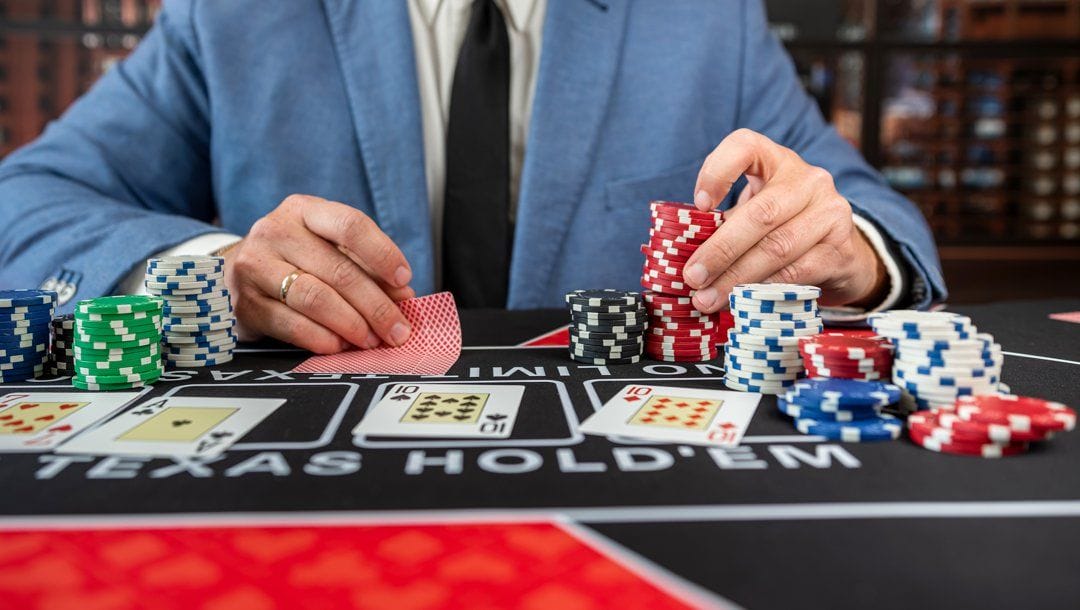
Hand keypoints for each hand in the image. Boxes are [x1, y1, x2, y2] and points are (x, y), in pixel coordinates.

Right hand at [222, 194, 415, 352]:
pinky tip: (339, 345)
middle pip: (338, 270)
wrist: (234, 273)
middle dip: (375, 305)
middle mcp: (276, 232)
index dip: (382, 254)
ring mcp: (255, 266)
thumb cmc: (295, 258)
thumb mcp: (330, 249)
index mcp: (304, 210)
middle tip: (396, 330)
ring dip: (351, 324)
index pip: (350, 225)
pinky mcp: (246, 303)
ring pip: (315, 298)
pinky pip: (291, 325)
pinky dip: (321, 339)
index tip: (404, 280)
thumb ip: (367, 268)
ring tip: (371, 340)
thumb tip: (403, 295)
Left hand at [682, 129, 886, 311]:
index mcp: (777, 160)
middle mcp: (809, 180)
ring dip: (736, 277)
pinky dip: (764, 289)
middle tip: (693, 277)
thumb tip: (685, 258)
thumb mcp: (754, 211)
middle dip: (720, 250)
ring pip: (777, 247)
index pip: (745, 145)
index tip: (698, 205)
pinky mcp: (840, 249)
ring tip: (708, 299)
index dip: (717, 171)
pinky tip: (742, 301)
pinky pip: (796, 273)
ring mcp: (830, 213)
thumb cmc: (782, 227)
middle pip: (760, 213)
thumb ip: (724, 223)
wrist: (842, 253)